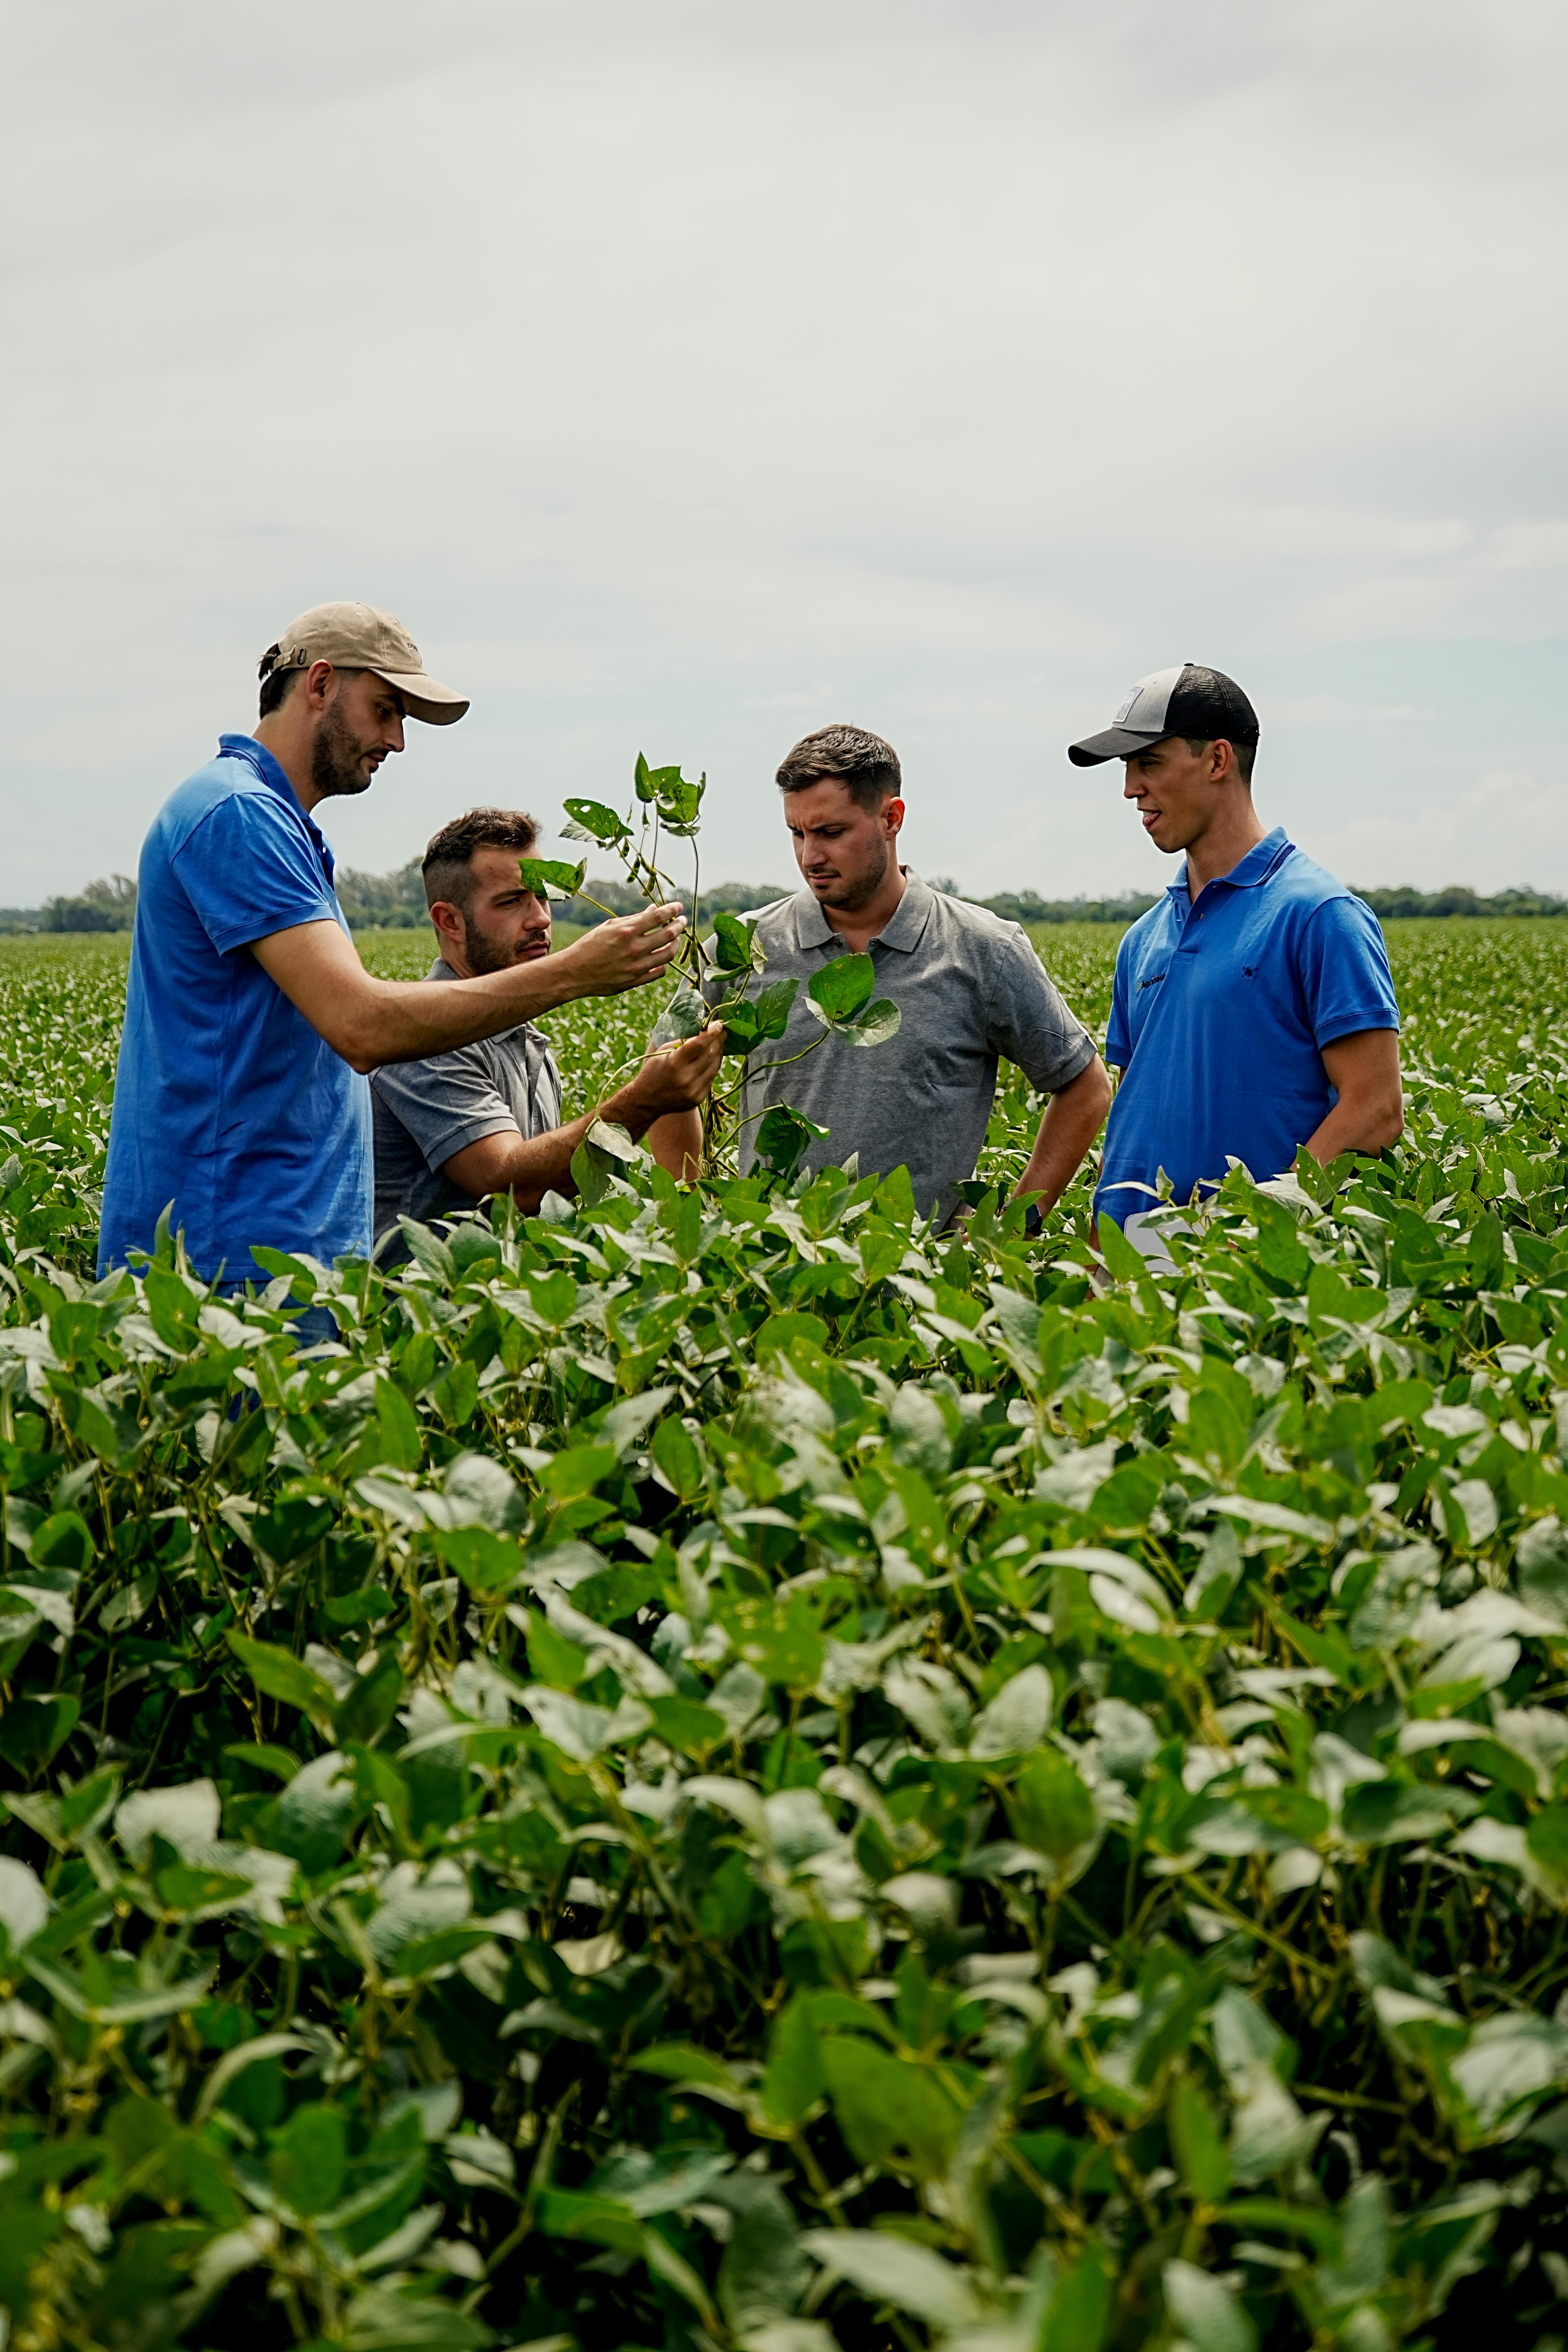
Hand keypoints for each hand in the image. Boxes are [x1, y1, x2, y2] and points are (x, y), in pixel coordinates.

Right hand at [553, 903, 685, 997]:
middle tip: (682, 921)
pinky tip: (662, 957)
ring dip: (675, 944)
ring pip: (668, 954)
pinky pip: (659, 971)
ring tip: (675, 939)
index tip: (678, 906)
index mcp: (626, 931)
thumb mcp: (608, 927)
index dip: (672, 909)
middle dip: (679, 925)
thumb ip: (633, 919)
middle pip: (668, 935)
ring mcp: (636, 967)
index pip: (658, 916)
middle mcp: (634, 949)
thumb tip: (654, 910)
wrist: (574, 973)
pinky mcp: (635, 981)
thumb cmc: (589, 946)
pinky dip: (664, 963)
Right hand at [628, 1021, 726, 1115]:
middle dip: (718, 1041)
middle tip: (723, 1032)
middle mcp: (686, 1078)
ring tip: (719, 1044)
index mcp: (675, 1063)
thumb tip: (703, 1031)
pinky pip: (711, 1078)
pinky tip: (713, 1059)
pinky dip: (713, 1067)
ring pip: (714, 1067)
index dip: (711, 1033)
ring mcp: (693, 1090)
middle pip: (709, 1054)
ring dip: (718, 1053)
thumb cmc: (654, 1070)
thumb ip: (683, 1042)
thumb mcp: (663, 1052)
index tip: (719, 1025)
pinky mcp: (698, 1098)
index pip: (699, 1044)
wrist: (647, 1100)